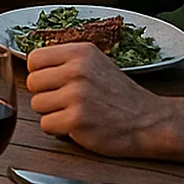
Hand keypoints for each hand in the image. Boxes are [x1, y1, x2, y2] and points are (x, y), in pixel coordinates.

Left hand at [26, 42, 171, 157]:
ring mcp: (77, 95)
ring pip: (36, 105)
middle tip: (66, 102)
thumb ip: (66, 61)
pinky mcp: (77, 120)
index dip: (40, 74)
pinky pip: (46, 125)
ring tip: (74, 113)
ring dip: (52, 114)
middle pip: (32, 83)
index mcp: (80, 52)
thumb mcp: (96, 63)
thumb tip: (34, 64)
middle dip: (45, 95)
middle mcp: (77, 70)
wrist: (151, 122)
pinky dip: (58, 130)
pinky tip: (77, 127)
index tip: (52, 83)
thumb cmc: (121, 95)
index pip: (34, 58)